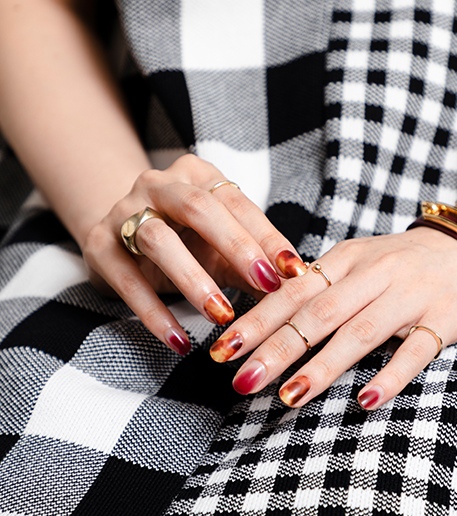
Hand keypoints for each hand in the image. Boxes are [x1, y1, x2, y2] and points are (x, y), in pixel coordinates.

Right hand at [82, 154, 307, 354]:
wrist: (122, 232)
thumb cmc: (185, 238)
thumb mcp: (220, 247)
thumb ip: (254, 265)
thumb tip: (297, 293)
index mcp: (197, 175)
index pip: (237, 202)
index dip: (267, 237)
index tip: (293, 270)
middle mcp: (160, 185)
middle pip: (199, 208)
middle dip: (237, 246)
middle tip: (266, 284)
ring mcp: (124, 211)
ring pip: (158, 239)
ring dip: (194, 279)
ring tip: (222, 315)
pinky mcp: (100, 245)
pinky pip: (126, 278)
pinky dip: (153, 311)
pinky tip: (178, 340)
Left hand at [209, 227, 456, 408]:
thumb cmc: (399, 262)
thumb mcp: (355, 262)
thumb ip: (318, 286)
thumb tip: (267, 316)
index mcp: (344, 260)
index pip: (292, 292)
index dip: (256, 321)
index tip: (222, 349)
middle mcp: (372, 274)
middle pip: (317, 314)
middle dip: (276, 348)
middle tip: (242, 380)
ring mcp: (408, 296)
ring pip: (359, 332)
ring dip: (322, 366)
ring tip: (289, 396)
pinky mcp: (443, 318)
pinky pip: (415, 350)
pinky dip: (390, 375)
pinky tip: (366, 401)